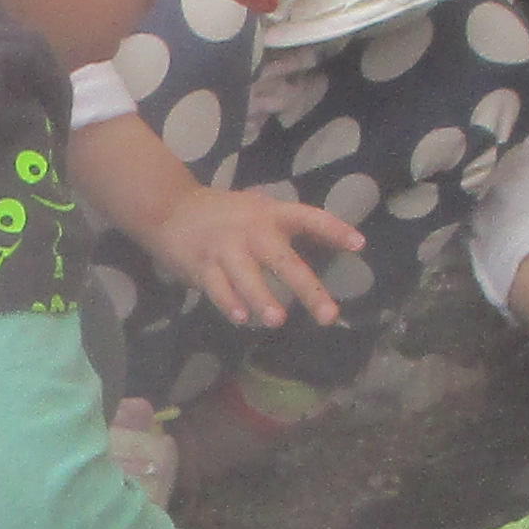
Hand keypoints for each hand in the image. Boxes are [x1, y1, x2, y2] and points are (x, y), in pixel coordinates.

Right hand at [146, 186, 366, 332]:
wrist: (170, 209)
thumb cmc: (225, 216)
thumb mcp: (259, 211)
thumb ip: (288, 228)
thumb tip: (330, 252)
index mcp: (271, 214)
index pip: (309, 218)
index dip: (333, 229)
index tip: (359, 245)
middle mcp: (252, 230)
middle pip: (283, 260)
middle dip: (307, 289)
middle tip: (328, 315)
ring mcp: (225, 248)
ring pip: (247, 276)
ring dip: (262, 298)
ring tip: (278, 320)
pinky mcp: (201, 265)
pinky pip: (217, 287)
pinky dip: (229, 303)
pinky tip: (241, 319)